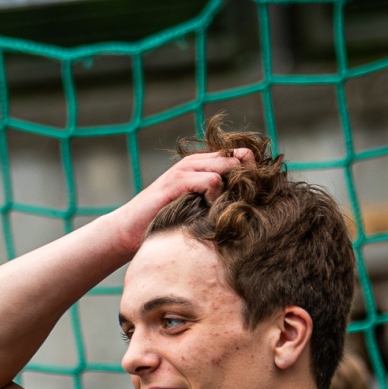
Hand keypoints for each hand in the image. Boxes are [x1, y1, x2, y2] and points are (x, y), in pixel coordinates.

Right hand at [107, 147, 254, 251]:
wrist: (128, 232)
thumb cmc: (165, 225)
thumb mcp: (197, 212)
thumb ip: (218, 204)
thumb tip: (249, 211)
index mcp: (203, 167)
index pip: (240, 157)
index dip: (253, 173)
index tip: (259, 195)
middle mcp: (195, 163)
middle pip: (238, 157)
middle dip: (248, 178)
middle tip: (250, 202)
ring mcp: (184, 170)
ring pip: (226, 165)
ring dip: (234, 186)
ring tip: (232, 206)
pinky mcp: (176, 182)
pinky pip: (210, 180)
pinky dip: (217, 194)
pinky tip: (212, 211)